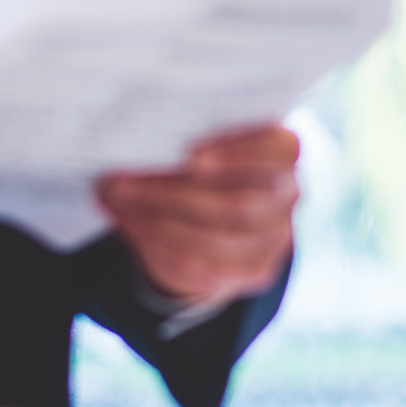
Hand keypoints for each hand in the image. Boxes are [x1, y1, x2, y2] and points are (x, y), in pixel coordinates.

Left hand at [97, 123, 300, 307]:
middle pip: (239, 204)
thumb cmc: (207, 155)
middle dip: (173, 196)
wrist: (221, 207)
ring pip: (216, 240)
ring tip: (117, 202)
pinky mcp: (256, 271)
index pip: (281, 151)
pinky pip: (202, 267)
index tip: (190, 157)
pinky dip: (158, 246)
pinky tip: (129, 224)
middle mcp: (288, 195)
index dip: (239, 154)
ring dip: (157, 223)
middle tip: (121, 182)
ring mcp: (276, 238)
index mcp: (284, 152)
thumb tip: (131, 144)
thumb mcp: (202, 136)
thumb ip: (182, 135)